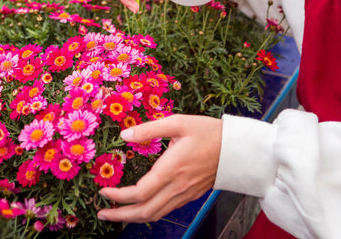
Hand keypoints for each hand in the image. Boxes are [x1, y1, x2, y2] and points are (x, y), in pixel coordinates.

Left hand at [97, 114, 222, 222]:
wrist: (238, 149)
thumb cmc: (209, 132)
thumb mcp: (178, 122)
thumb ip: (149, 129)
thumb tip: (124, 135)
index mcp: (171, 169)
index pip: (139, 193)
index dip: (118, 196)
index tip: (104, 190)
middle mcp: (177, 187)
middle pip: (144, 212)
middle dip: (120, 216)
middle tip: (102, 212)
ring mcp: (185, 194)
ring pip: (156, 214)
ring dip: (133, 218)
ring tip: (117, 214)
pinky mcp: (191, 195)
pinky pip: (166, 210)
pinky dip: (149, 212)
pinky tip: (142, 206)